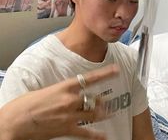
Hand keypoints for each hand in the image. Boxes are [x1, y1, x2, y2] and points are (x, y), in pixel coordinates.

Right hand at [0, 64, 118, 139]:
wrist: (16, 121)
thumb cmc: (27, 103)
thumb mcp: (47, 90)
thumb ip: (62, 91)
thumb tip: (71, 93)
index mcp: (65, 87)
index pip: (90, 78)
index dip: (105, 74)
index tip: (116, 70)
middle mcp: (70, 100)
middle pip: (94, 98)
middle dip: (101, 100)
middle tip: (105, 100)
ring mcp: (70, 115)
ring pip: (94, 113)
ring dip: (102, 113)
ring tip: (109, 112)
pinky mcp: (66, 129)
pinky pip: (86, 132)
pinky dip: (96, 135)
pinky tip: (104, 136)